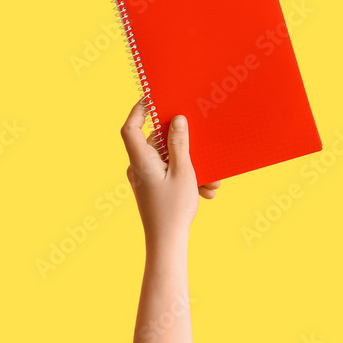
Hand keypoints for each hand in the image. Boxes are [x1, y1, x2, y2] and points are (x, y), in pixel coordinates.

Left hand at [120, 99, 219, 249]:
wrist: (166, 244)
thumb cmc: (173, 210)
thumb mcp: (183, 171)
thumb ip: (179, 143)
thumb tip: (176, 119)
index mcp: (141, 161)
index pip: (130, 127)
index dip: (139, 110)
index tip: (153, 97)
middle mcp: (138, 168)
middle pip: (156, 143)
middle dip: (184, 146)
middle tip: (202, 147)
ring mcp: (144, 179)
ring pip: (168, 160)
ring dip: (191, 166)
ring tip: (211, 181)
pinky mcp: (152, 188)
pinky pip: (169, 173)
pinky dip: (187, 178)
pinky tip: (206, 190)